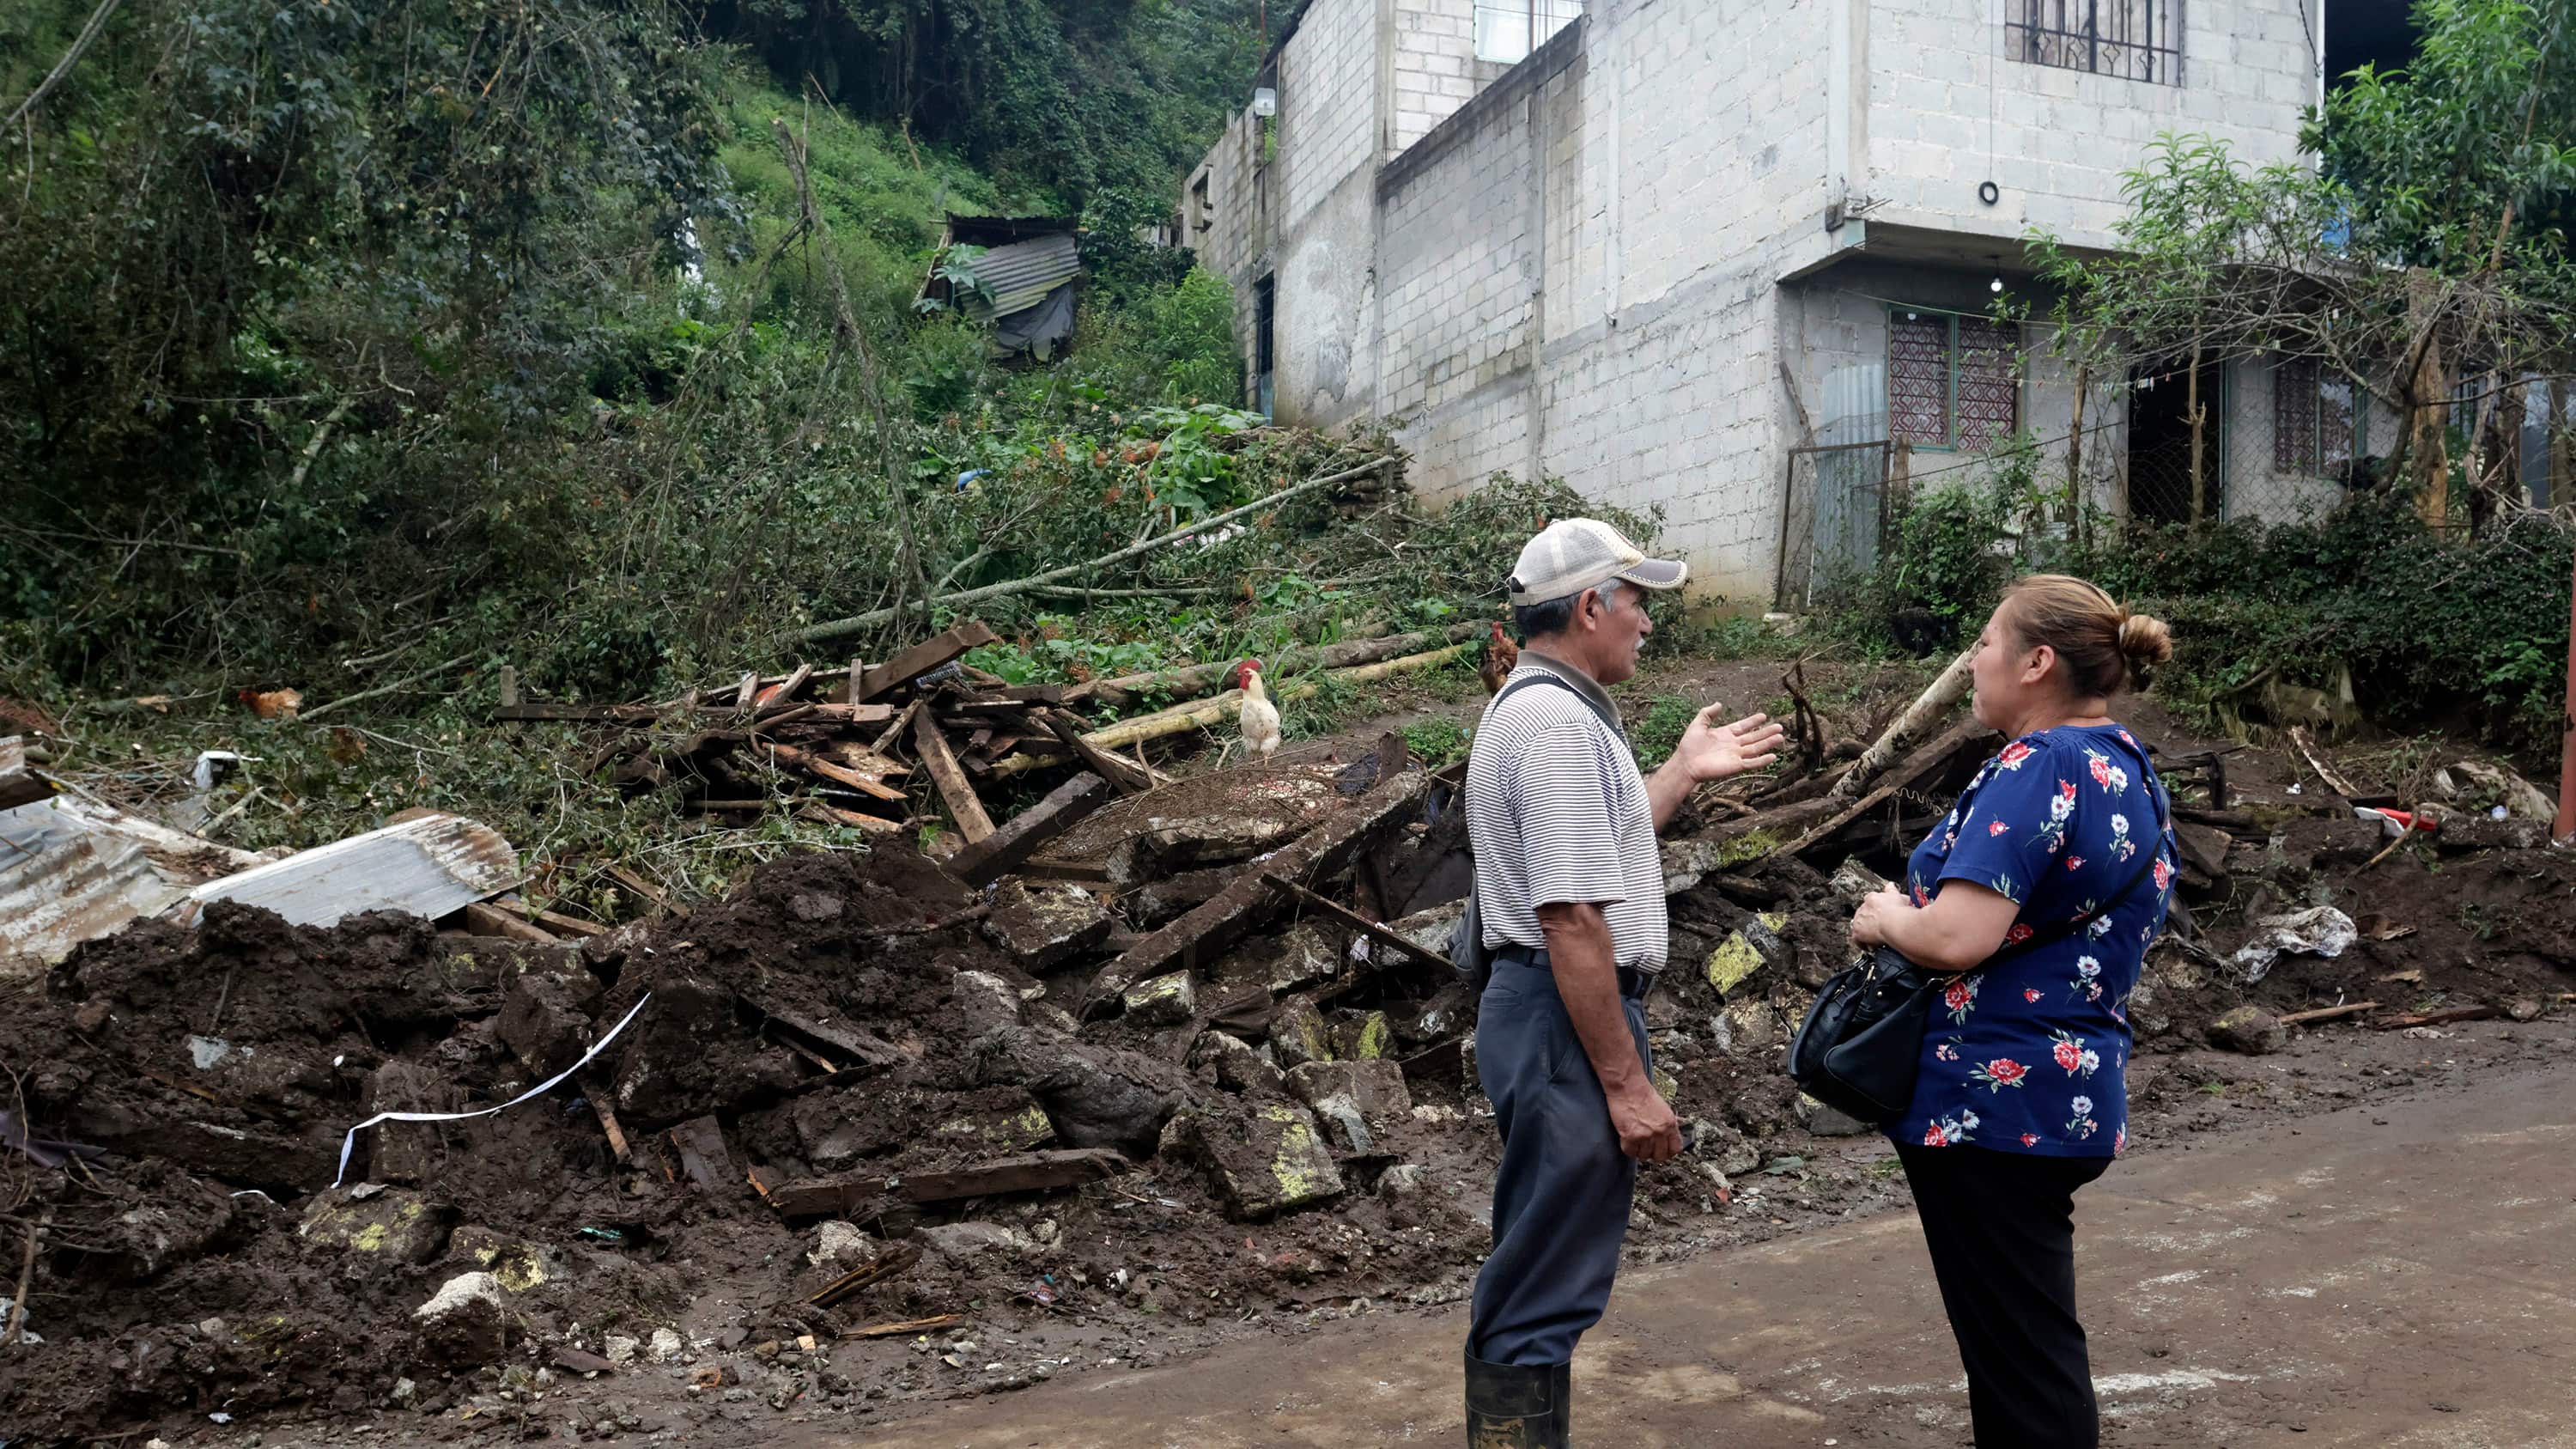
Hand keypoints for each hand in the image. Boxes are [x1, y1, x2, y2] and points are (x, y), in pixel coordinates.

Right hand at [1608, 1080, 1683, 1162]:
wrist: (1628, 1087)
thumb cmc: (1643, 1094)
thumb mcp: (1664, 1109)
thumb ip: (1667, 1125)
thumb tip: (1669, 1137)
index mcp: (1670, 1124)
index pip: (1675, 1149)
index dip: (1668, 1151)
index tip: (1663, 1150)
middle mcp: (1659, 1132)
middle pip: (1660, 1156)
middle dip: (1654, 1153)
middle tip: (1648, 1147)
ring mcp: (1645, 1135)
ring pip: (1644, 1156)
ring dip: (1640, 1150)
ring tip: (1636, 1141)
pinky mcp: (1630, 1137)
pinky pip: (1630, 1152)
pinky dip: (1628, 1148)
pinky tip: (1628, 1140)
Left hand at [1666, 707, 1784, 783]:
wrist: (1685, 764)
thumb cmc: (1689, 746)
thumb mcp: (1698, 725)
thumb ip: (1707, 713)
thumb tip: (1719, 704)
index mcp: (1725, 734)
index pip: (1743, 726)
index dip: (1753, 721)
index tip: (1764, 716)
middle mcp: (1733, 744)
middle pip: (1753, 737)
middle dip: (1766, 732)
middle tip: (1779, 726)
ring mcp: (1735, 755)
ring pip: (1756, 748)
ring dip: (1768, 743)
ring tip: (1780, 737)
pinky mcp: (1735, 766)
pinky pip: (1751, 763)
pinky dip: (1762, 761)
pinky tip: (1773, 756)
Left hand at [1849, 886, 1910, 948]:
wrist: (1896, 923)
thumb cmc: (1900, 910)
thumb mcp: (1898, 895)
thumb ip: (1892, 890)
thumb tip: (1891, 885)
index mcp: (1873, 898)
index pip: (1871, 900)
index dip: (1877, 909)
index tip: (1881, 914)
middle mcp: (1863, 907)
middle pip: (1864, 913)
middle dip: (1871, 920)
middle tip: (1880, 927)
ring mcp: (1859, 920)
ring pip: (1859, 925)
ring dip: (1866, 931)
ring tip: (1875, 938)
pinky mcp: (1857, 932)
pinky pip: (1857, 939)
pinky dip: (1862, 943)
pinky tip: (1870, 947)